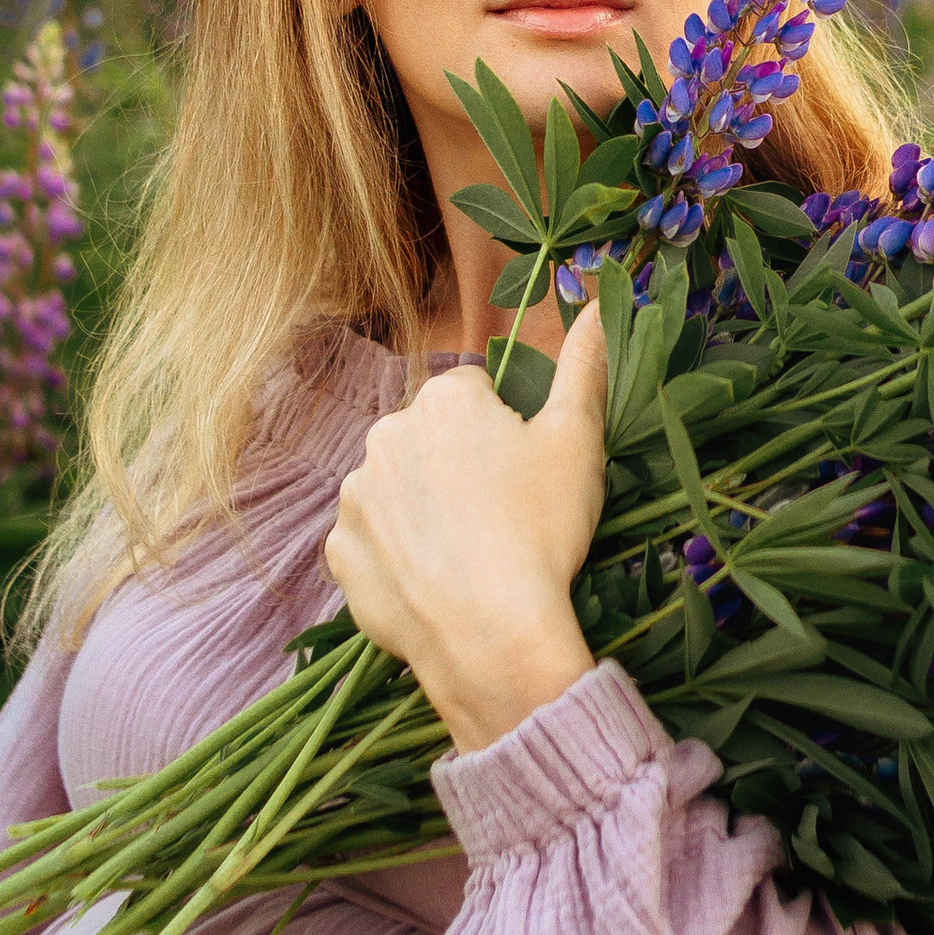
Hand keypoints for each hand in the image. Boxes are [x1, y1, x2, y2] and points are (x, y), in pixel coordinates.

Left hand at [326, 304, 607, 752]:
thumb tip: (594, 300)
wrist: (490, 635)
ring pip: (397, 492)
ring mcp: (354, 498)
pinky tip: (435, 583)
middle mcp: (383, 435)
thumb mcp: (577, 441)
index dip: (505, 436)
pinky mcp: (339, 555)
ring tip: (469, 557)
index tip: (524, 478)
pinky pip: (371, 545)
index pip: (473, 397)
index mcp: (441, 400)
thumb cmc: (540, 530)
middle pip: (429, 441)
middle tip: (502, 519)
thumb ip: (584, 366)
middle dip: (458, 468)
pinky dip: (397, 559)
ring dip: (424, 512)